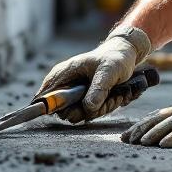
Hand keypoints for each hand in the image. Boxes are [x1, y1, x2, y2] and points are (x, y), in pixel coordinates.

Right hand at [35, 27, 152, 119]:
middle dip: (88, 111)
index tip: (77, 107)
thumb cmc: (115, 58)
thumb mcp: (108, 71)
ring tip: (114, 95)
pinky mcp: (86, 101)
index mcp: (62, 74)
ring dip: (100, 109)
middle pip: (65, 112)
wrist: (126, 56)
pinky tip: (115, 96)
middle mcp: (65, 86)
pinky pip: (91, 113)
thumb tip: (88, 107)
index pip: (45, 97)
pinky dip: (105, 108)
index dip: (54, 107)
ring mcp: (75, 95)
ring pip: (81, 115)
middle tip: (107, 99)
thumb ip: (98, 89)